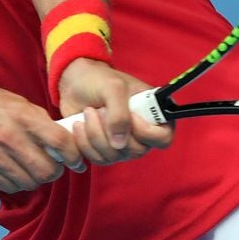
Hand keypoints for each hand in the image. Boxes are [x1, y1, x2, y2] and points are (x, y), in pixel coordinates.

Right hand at [0, 83, 85, 193]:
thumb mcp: (22, 105)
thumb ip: (44, 124)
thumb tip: (67, 146)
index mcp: (23, 116)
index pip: (59, 142)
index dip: (73, 155)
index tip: (76, 161)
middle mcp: (8, 136)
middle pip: (46, 170)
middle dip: (55, 172)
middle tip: (53, 167)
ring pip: (29, 182)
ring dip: (36, 179)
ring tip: (32, 168)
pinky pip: (10, 186)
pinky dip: (18, 182)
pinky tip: (15, 170)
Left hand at [57, 58, 173, 164]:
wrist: (75, 84)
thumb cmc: (99, 80)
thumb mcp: (113, 88)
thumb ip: (120, 114)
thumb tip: (119, 143)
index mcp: (153, 114)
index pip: (163, 138)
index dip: (146, 132)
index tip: (129, 116)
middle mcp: (141, 134)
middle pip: (136, 150)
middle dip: (111, 130)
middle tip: (99, 109)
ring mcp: (123, 145)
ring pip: (114, 156)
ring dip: (94, 134)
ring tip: (88, 112)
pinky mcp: (104, 151)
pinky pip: (98, 159)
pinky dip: (84, 143)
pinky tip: (79, 125)